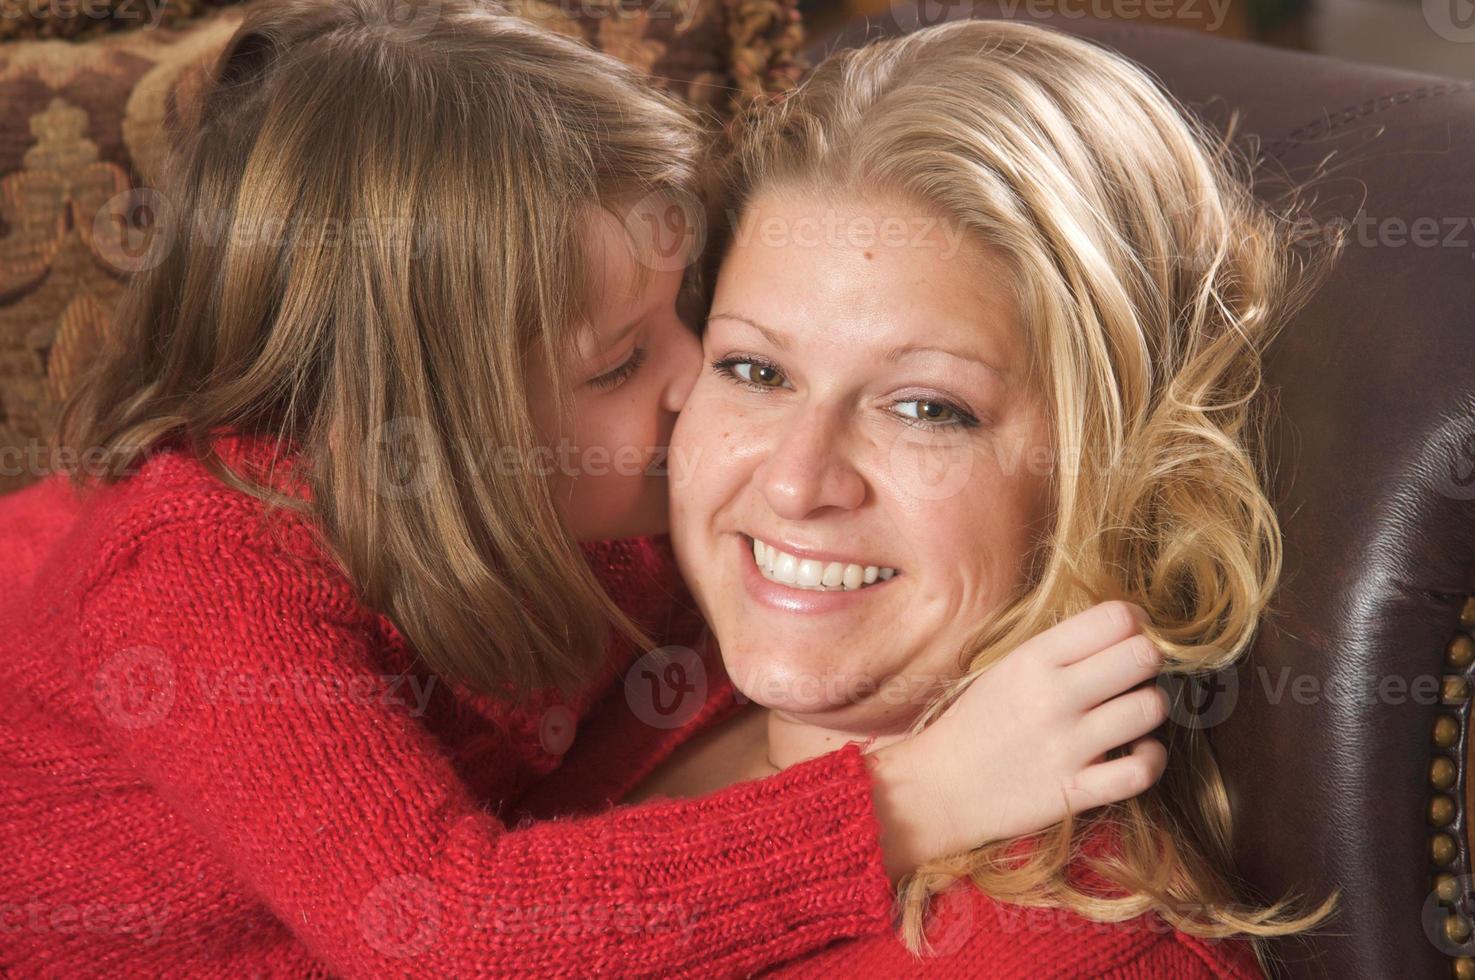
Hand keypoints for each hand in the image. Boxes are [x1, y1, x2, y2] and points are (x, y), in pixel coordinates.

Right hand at [866, 600, 1167, 879]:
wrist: (939, 788)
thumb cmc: (977, 723)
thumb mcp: (1007, 668)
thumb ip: (1060, 649)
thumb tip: (1125, 629)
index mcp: (1033, 659)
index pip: (1115, 618)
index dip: (1136, 622)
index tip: (1131, 634)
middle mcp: (1053, 697)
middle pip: (1142, 657)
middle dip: (1150, 659)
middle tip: (1137, 672)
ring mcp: (1067, 746)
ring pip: (1150, 708)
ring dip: (1150, 706)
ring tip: (1132, 711)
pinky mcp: (1077, 791)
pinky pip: (1142, 770)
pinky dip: (1152, 758)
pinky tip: (1139, 750)